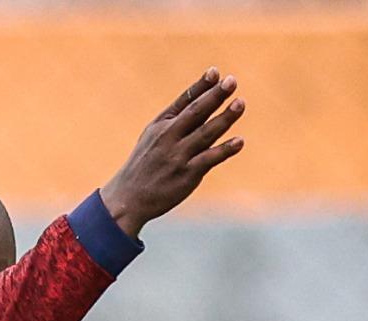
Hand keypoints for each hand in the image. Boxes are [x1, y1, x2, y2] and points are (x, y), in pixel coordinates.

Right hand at [101, 71, 247, 237]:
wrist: (127, 199)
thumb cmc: (145, 164)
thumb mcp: (153, 135)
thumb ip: (177, 116)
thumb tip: (207, 94)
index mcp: (161, 125)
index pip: (185, 101)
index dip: (201, 86)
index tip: (215, 72)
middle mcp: (169, 137)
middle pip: (196, 113)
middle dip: (214, 96)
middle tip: (231, 82)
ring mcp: (178, 156)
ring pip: (205, 134)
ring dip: (224, 118)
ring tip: (240, 103)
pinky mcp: (186, 175)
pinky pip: (208, 160)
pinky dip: (224, 150)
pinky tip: (239, 141)